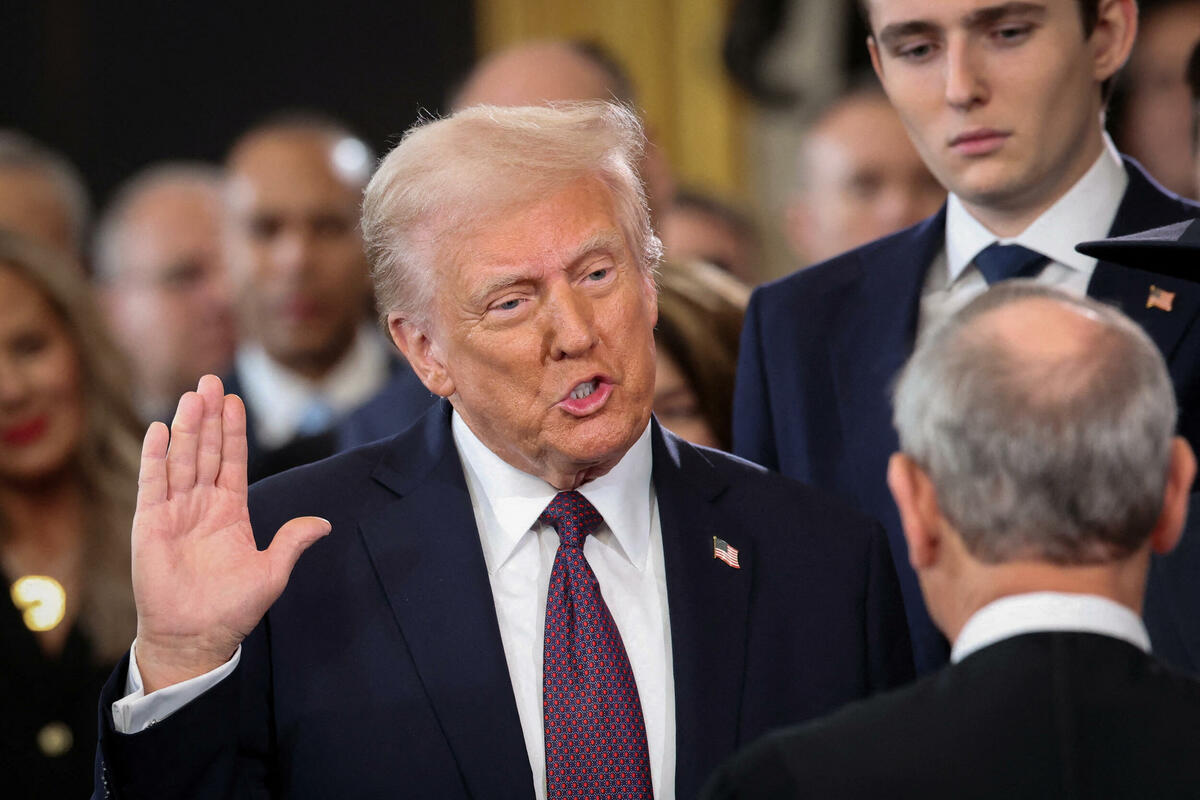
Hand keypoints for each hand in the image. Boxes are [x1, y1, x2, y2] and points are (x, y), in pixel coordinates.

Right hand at [131, 375, 329, 691]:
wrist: (195, 637)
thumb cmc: (232, 609)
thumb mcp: (271, 572)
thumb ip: (292, 542)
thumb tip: (324, 524)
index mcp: (230, 512)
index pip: (233, 461)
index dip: (233, 431)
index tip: (235, 400)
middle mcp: (201, 505)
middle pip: (205, 451)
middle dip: (209, 417)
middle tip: (211, 381)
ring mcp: (174, 512)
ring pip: (181, 460)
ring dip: (186, 428)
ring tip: (192, 395)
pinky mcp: (149, 525)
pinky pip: (153, 485)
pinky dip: (155, 457)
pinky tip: (158, 430)